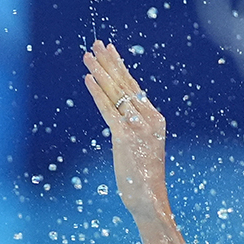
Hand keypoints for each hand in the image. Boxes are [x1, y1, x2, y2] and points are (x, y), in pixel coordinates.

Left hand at [82, 39, 169, 217]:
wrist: (150, 199)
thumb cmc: (144, 177)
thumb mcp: (142, 147)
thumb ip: (134, 129)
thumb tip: (123, 116)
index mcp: (155, 118)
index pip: (135, 86)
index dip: (120, 68)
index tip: (110, 51)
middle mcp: (149, 118)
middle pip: (125, 83)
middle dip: (109, 62)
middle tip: (96, 44)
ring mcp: (137, 126)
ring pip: (116, 92)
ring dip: (100, 71)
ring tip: (88, 55)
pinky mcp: (124, 136)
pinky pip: (108, 109)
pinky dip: (97, 93)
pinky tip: (87, 79)